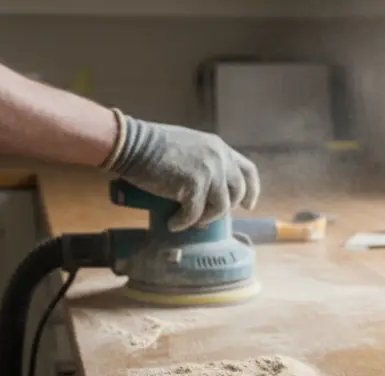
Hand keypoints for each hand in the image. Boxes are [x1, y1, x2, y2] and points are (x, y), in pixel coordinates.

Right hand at [106, 114, 259, 230]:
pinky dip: (183, 222)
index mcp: (220, 148)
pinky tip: (173, 223)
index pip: (247, 171)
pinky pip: (195, 213)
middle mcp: (220, 158)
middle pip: (237, 193)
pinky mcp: (194, 185)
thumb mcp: (191, 147)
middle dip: (224, 209)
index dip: (251, 190)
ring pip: (219, 207)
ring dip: (204, 218)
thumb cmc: (154, 147)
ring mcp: (209, 171)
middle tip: (207, 218)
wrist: (133, 144)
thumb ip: (206, 162)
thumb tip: (210, 189)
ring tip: (188, 221)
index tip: (248, 205)